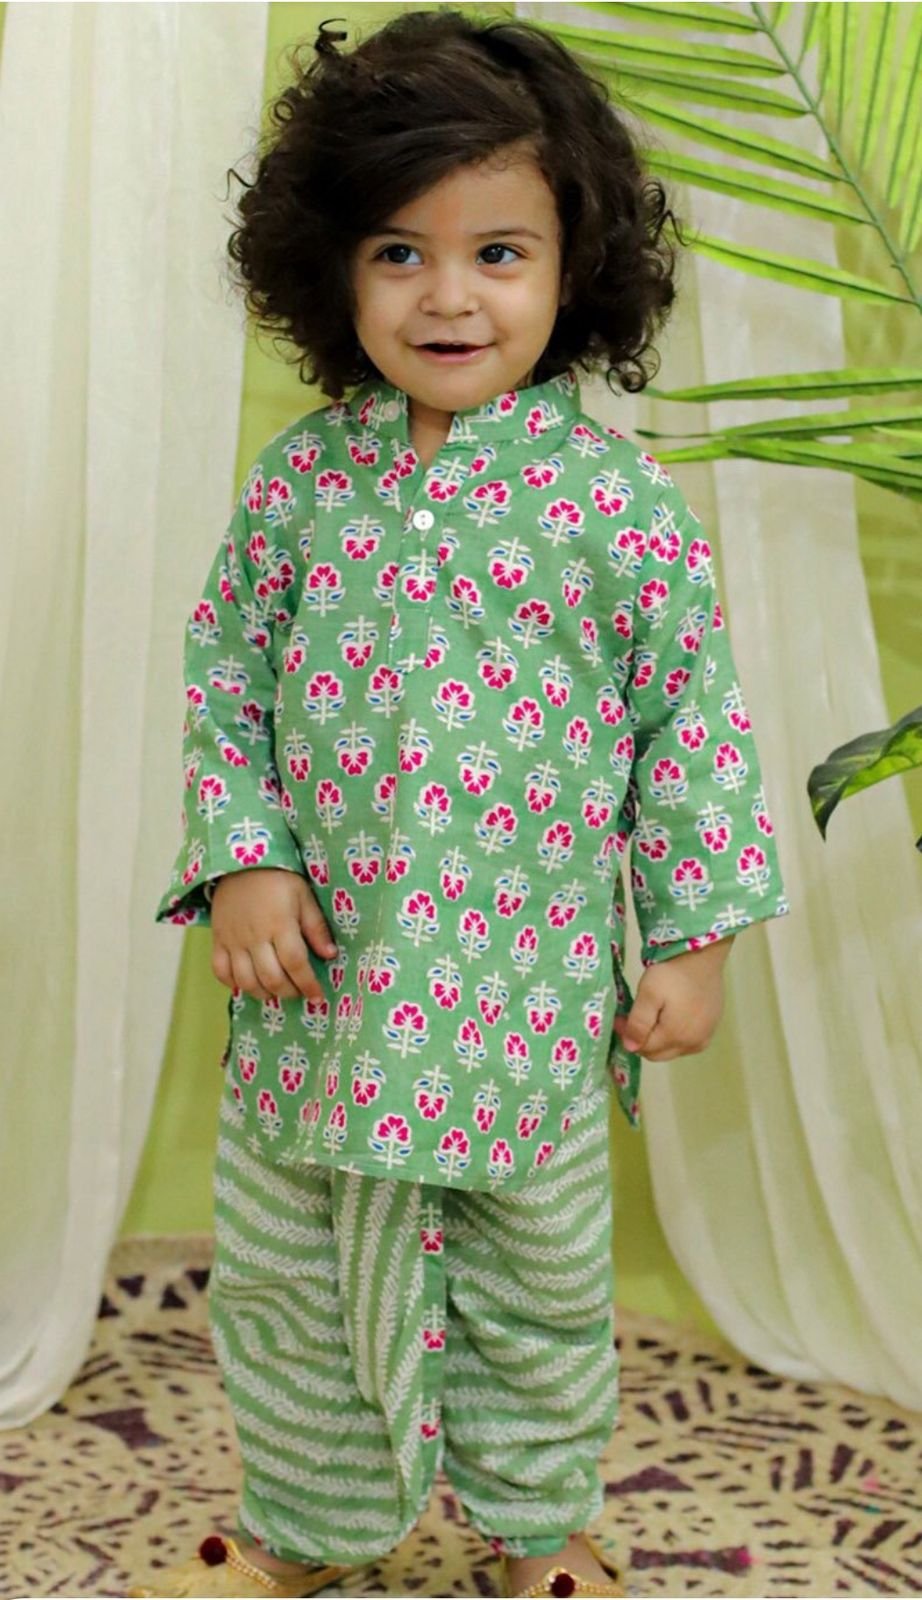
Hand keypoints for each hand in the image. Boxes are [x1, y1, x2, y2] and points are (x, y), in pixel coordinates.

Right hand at [210, 868, 336, 1001]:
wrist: (239, 862)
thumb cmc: (278, 878)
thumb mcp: (304, 896)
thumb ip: (316, 927)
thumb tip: (330, 955)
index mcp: (280, 924)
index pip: (295, 963)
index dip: (308, 984)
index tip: (318, 996)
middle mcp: (254, 936)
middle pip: (271, 977)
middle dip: (289, 992)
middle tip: (299, 991)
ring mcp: (233, 940)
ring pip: (246, 980)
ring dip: (264, 993)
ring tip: (277, 991)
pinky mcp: (217, 940)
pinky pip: (220, 971)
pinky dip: (234, 984)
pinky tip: (249, 983)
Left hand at [611, 940, 732, 1061]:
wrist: (702, 956)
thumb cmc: (672, 973)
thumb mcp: (649, 993)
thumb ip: (638, 1022)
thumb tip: (630, 1047)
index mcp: (675, 1036)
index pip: (643, 1048)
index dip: (628, 1036)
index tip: (620, 1018)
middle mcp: (692, 1044)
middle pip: (658, 1054)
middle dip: (642, 1040)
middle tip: (631, 1018)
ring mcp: (704, 1037)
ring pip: (672, 1049)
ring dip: (658, 1039)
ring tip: (652, 1016)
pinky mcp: (711, 1028)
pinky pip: (687, 1042)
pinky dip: (675, 1036)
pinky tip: (671, 1018)